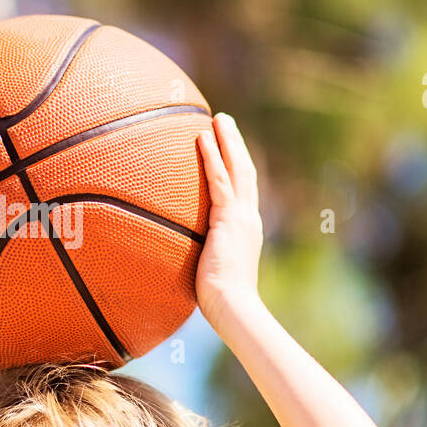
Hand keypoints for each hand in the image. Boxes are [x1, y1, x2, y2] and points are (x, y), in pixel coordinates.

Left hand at [194, 113, 263, 334]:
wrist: (233, 307)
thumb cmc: (220, 301)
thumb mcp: (210, 273)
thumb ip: (201, 259)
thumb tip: (178, 262)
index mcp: (245, 230)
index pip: (243, 192)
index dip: (238, 168)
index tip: (231, 149)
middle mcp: (248, 219)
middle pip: (245, 172)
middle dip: (236, 146)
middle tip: (225, 122)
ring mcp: (241, 217)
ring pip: (237, 169)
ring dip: (227, 141)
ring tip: (218, 118)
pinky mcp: (229, 219)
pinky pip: (219, 181)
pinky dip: (212, 157)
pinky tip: (203, 137)